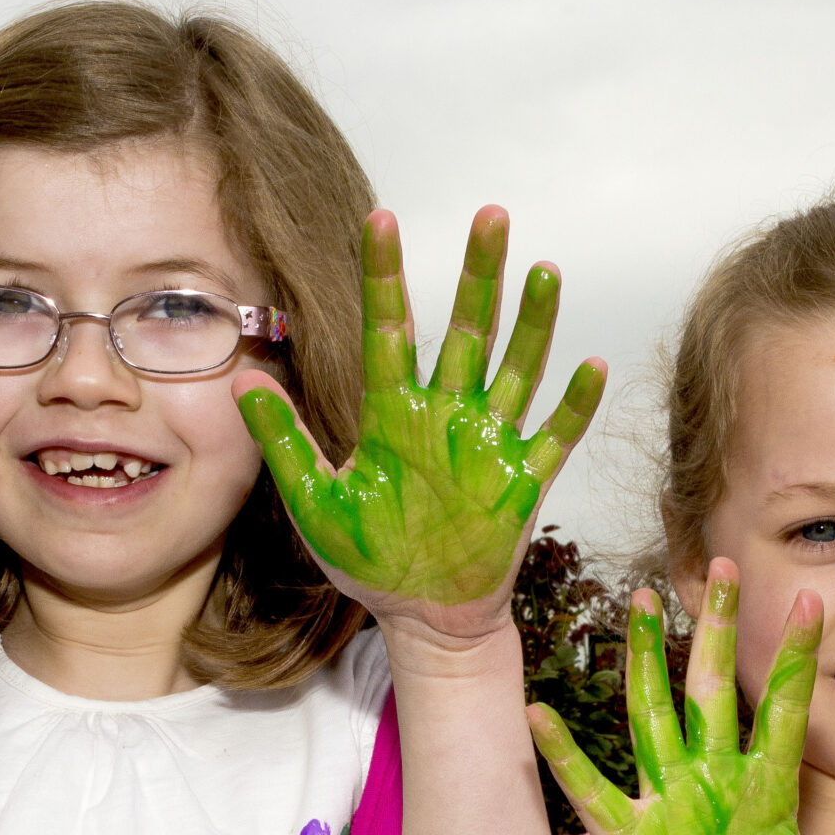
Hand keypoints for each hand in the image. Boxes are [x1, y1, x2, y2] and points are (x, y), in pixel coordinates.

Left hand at [235, 207, 604, 640]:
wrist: (421, 619)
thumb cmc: (367, 563)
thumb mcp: (313, 501)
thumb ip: (284, 440)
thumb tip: (243, 378)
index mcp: (392, 414)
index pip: (389, 328)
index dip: (385, 275)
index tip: (381, 218)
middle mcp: (445, 415)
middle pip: (469, 331)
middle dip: (480, 275)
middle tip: (490, 215)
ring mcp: (489, 444)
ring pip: (517, 369)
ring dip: (533, 324)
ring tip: (543, 270)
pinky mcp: (523, 482)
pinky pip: (555, 436)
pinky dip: (574, 405)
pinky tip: (591, 366)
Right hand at [530, 559, 834, 834]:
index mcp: (763, 793)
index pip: (784, 712)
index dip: (797, 660)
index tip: (811, 600)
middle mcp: (713, 786)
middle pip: (713, 692)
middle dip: (718, 632)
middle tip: (725, 568)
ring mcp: (668, 808)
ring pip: (653, 718)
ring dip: (645, 662)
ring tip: (639, 604)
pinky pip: (592, 790)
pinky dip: (564, 754)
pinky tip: (538, 713)